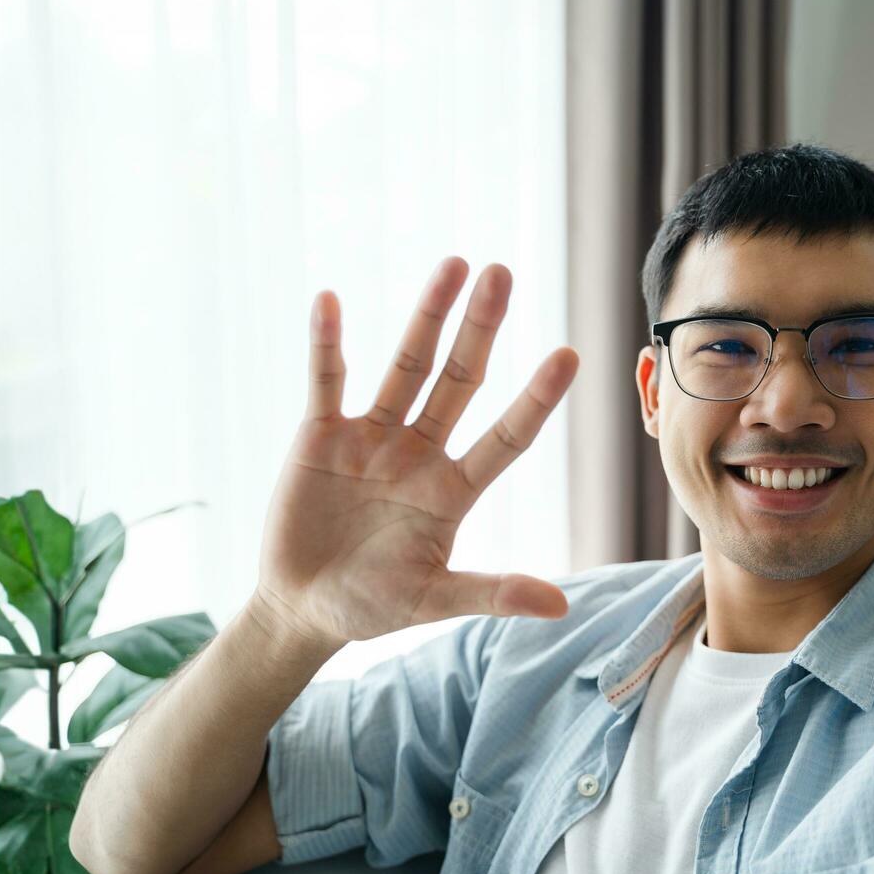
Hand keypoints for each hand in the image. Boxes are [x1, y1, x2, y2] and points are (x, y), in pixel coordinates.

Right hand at [254, 257, 578, 646]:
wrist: (304, 608)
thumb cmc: (374, 605)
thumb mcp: (433, 599)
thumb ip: (491, 594)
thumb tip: (560, 606)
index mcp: (454, 490)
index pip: (506, 437)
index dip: (535, 400)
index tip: (569, 356)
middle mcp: (420, 452)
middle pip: (458, 380)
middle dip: (480, 328)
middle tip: (503, 273)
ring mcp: (372, 438)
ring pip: (406, 367)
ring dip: (426, 317)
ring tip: (453, 265)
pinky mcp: (321, 436)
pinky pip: (327, 382)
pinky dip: (326, 344)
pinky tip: (328, 299)